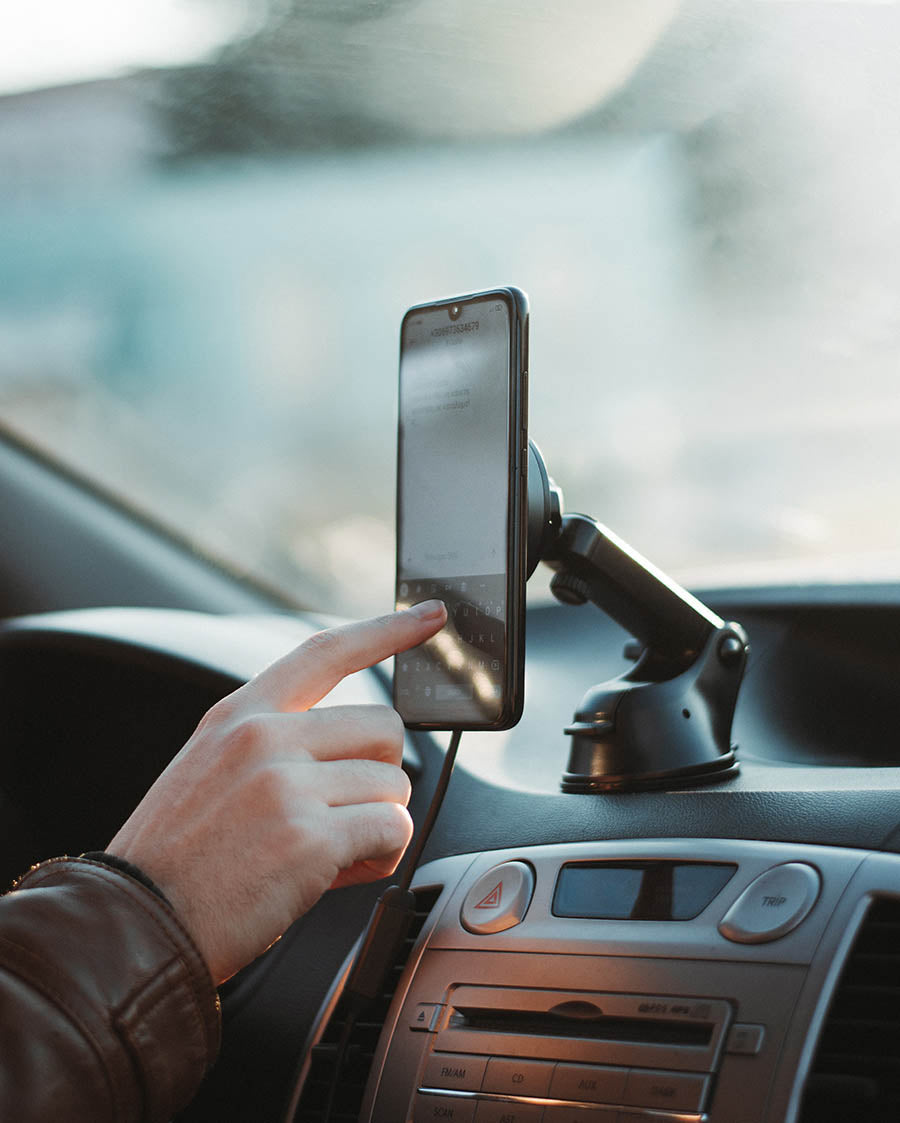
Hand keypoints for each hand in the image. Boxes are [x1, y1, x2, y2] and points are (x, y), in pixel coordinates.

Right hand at [108, 601, 446, 983]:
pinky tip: (338, 874)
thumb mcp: (210, 769)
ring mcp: (286, 784)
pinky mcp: (309, 837)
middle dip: (381, 776)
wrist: (134, 927)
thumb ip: (277, 745)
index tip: (430, 614)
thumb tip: (359, 754)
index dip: (386, 630)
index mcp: (240, 715)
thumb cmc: (179, 860)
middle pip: (384, 729)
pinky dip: (380, 857)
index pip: (326, 652)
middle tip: (346, 815)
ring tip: (330, 854)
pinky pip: (393, 831)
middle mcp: (264, 737)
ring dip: (378, 825)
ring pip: (394, 786)